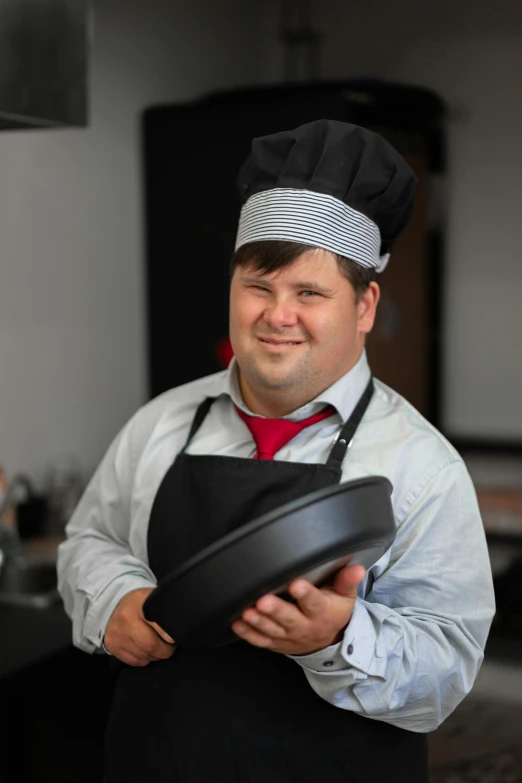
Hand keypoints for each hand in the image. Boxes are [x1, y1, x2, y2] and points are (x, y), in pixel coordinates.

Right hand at [103, 587, 175, 665]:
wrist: (117, 604)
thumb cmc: (142, 603)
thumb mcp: (155, 600)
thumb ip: (166, 613)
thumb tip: (175, 635)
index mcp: (140, 603)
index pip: (159, 625)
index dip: (170, 636)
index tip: (174, 640)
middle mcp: (126, 618)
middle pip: (151, 645)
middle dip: (165, 650)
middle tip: (169, 646)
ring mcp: (117, 633)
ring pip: (143, 656)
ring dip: (154, 655)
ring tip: (157, 646)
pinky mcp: (111, 644)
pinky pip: (133, 661)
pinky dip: (143, 659)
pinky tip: (145, 650)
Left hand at [232, 564, 365, 655]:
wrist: (328, 640)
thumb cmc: (333, 610)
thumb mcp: (345, 596)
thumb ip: (346, 580)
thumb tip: (356, 568)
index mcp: (322, 612)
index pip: (314, 603)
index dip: (306, 594)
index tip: (296, 584)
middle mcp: (304, 626)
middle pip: (289, 619)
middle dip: (276, 610)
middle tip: (264, 601)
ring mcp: (288, 636)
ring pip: (272, 630)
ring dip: (258, 622)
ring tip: (247, 612)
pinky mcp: (276, 643)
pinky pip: (260, 640)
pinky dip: (248, 634)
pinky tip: (237, 623)